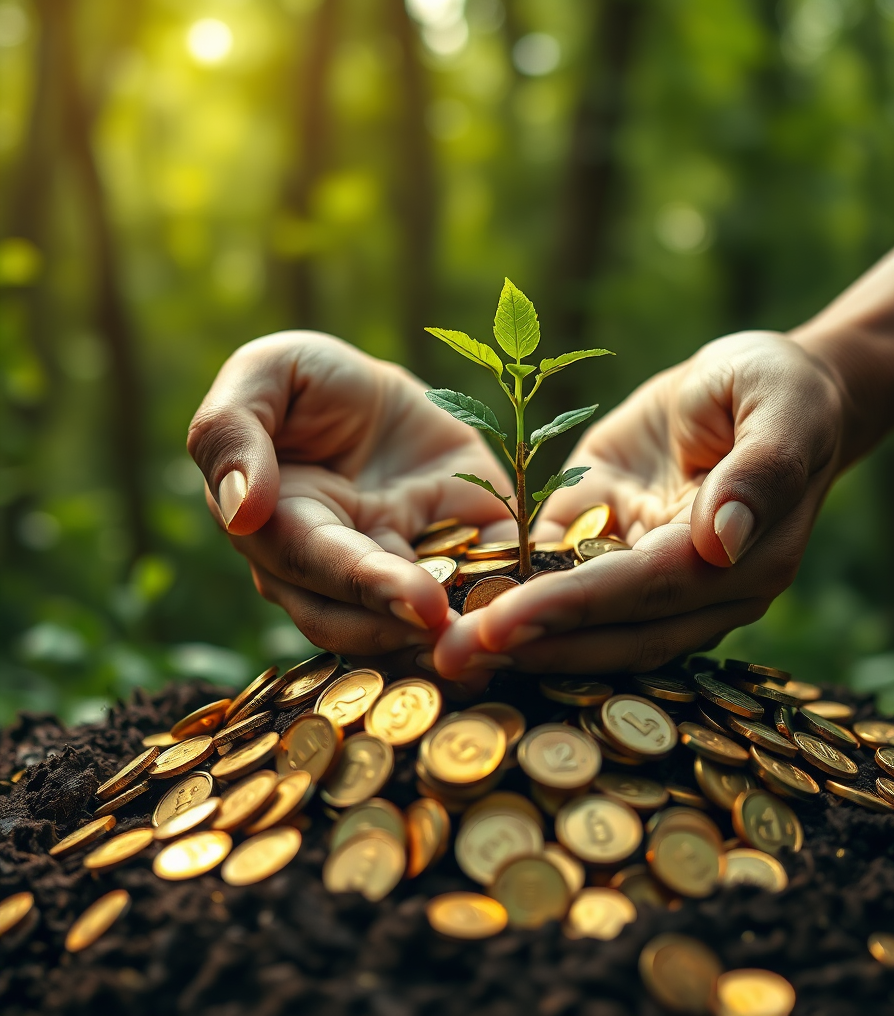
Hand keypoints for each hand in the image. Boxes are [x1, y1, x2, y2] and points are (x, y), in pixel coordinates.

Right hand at [187, 331, 514, 655]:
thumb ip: (231, 434)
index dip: (364, 586)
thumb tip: (239, 512)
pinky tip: (534, 614)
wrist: (383, 391)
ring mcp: (401, 566)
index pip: (314, 568)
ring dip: (455, 639)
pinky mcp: (458, 553)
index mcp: (280, 528)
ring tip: (503, 643)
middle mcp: (335, 568)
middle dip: (414, 631)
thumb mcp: (263, 377)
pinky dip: (503, 605)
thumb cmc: (308, 380)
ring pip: (415, 625)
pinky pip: (479, 588)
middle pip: (361, 620)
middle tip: (466, 638)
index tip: (417, 602)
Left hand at [433, 331, 846, 676]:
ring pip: (586, 625)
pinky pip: (565, 582)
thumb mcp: (782, 408)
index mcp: (743, 561)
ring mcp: (654, 576)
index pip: (648, 591)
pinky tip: (457, 605)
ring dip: (517, 639)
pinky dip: (516, 598)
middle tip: (449, 658)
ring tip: (442, 650)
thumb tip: (721, 542)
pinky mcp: (617, 547)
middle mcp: (698, 588)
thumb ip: (761, 472)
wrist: (766, 387)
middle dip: (530, 644)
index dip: (576, 608)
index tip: (503, 625)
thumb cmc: (780, 387)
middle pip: (611, 628)